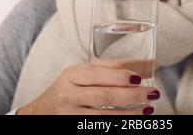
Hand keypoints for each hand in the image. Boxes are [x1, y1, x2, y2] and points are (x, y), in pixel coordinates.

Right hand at [16, 63, 158, 114]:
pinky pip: (99, 127)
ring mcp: (70, 115)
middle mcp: (68, 95)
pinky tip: (133, 121)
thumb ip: (105, 69)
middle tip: (151, 94)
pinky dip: (119, 124)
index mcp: (70, 75)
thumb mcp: (79, 75)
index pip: (96, 74)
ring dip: (130, 114)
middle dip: (131, 96)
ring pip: (103, 117)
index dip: (119, 76)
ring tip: (147, 109)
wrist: (41, 113)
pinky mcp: (74, 127)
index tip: (139, 78)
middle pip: (103, 96)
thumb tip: (142, 65)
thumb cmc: (67, 89)